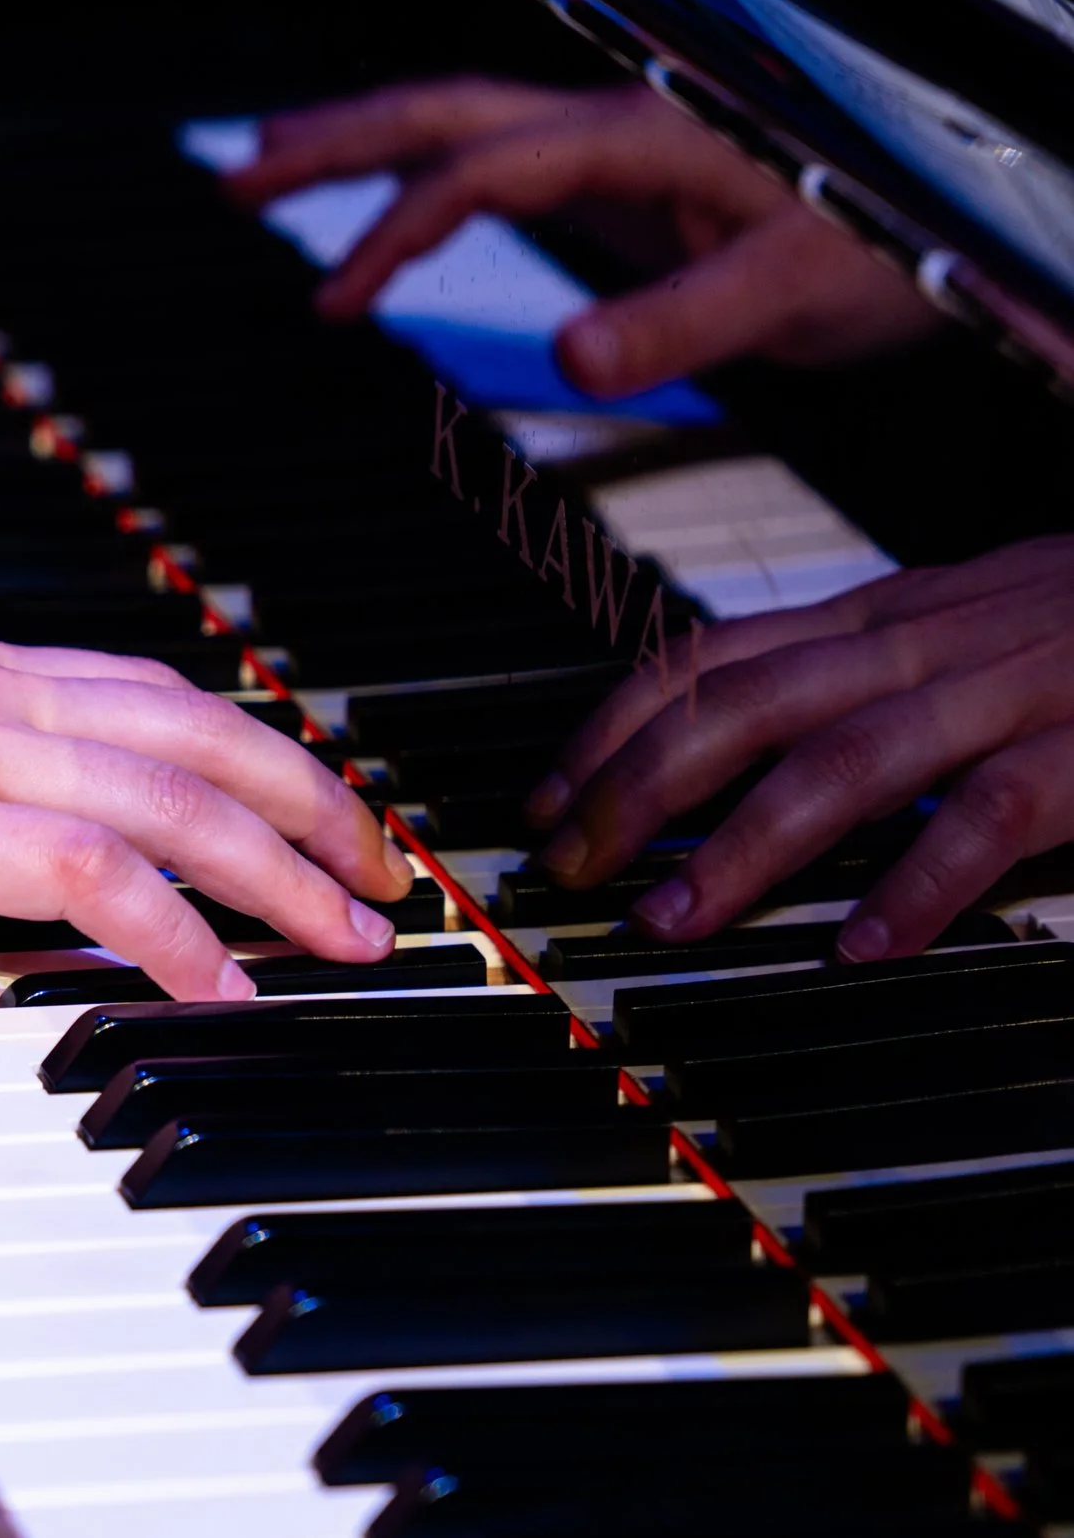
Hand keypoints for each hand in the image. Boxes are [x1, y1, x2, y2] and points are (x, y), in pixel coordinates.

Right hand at [0, 594, 412, 997]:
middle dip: (313, 803)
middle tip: (383, 871)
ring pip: (175, 799)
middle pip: (199, 733)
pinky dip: (172, 930)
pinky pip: (90, 873)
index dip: (246, 743)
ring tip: (350, 941)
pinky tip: (217, 986)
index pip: (146, 691)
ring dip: (282, 874)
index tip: (305, 795)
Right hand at [227, 79, 941, 397]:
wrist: (931, 236)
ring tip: (265, 173)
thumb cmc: (884, 252)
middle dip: (333, 143)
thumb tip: (570, 353)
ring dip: (359, 149)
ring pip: (458, 127)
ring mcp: (610, 150)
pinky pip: (489, 164)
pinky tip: (385, 219)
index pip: (483, 168)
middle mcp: (612, 127)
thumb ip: (684, 319)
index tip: (334, 301)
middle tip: (235, 180)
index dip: (398, 228)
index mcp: (640, 139)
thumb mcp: (793, 290)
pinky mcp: (618, 181)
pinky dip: (417, 182)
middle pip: (443, 113)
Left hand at [525, 537, 1073, 959]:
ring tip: (669, 919)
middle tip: (565, 867)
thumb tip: (737, 760)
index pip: (710, 655)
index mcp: (885, 615)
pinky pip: (994, 812)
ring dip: (742, 844)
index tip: (543, 799)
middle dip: (634, 787)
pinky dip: (921, 877)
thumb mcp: (961, 631)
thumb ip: (860, 682)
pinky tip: (863, 942)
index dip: (610, 726)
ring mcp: (1012, 688)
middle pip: (743, 704)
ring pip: (844, 758)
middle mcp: (929, 640)